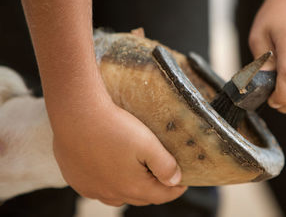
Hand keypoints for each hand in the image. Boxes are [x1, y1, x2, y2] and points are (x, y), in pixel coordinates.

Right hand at [50, 95, 185, 205]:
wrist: (76, 114)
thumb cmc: (113, 127)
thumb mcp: (148, 143)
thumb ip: (165, 165)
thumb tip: (175, 181)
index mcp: (132, 187)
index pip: (161, 196)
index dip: (175, 190)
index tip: (183, 183)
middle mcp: (110, 194)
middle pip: (140, 197)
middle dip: (154, 188)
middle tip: (162, 175)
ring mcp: (91, 188)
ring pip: (118, 195)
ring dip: (130, 187)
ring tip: (137, 173)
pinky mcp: (76, 178)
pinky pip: (97, 187)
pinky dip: (109, 182)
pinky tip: (109, 168)